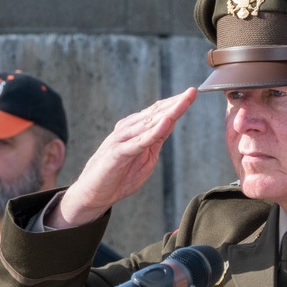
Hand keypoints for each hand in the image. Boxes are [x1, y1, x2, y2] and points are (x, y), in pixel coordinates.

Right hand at [47, 88, 198, 227]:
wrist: (94, 194)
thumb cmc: (119, 176)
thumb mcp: (146, 157)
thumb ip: (156, 140)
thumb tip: (170, 123)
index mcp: (135, 130)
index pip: (158, 113)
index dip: (176, 104)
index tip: (192, 94)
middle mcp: (128, 130)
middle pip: (155, 113)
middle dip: (176, 103)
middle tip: (193, 91)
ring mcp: (121, 140)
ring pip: (149, 123)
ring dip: (168, 112)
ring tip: (184, 101)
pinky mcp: (117, 153)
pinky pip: (139, 142)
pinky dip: (153, 132)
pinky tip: (165, 123)